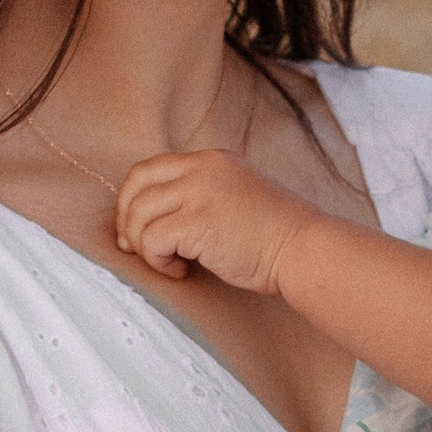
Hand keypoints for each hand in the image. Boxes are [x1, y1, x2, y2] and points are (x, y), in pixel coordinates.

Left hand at [115, 147, 317, 294]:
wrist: (305, 249)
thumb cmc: (277, 234)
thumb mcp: (237, 194)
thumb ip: (203, 193)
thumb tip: (158, 216)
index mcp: (211, 160)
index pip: (149, 169)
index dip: (133, 199)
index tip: (136, 229)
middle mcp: (201, 169)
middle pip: (135, 185)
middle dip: (126, 221)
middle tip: (134, 249)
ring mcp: (198, 193)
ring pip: (139, 216)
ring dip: (145, 247)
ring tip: (171, 264)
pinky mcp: (197, 222)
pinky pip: (152, 241)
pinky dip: (158, 262)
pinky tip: (182, 271)